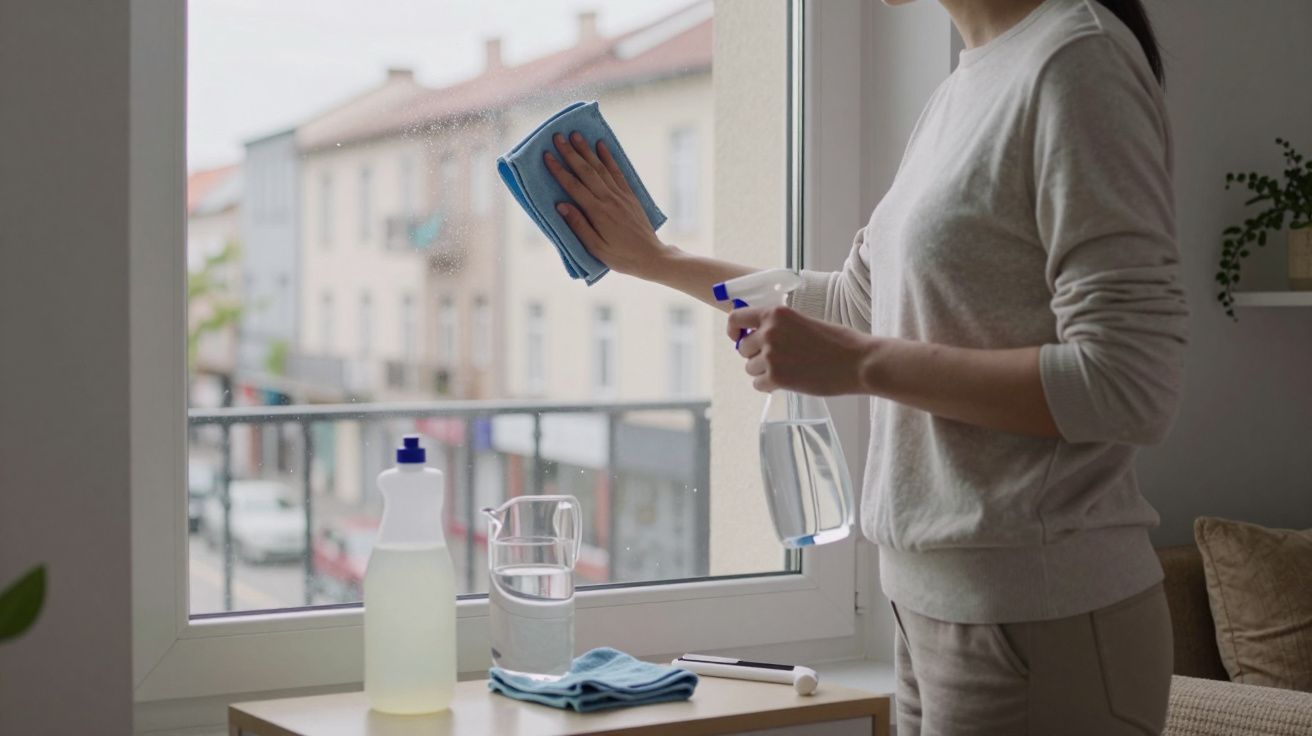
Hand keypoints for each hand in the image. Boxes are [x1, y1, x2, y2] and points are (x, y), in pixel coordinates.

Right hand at [545, 132, 673, 277]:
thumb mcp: (596, 248)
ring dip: (587, 150)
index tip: (547, 156)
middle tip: (558, 137)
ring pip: (601, 167)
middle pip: (586, 171)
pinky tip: (601, 146)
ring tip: (576, 135)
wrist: (651, 256)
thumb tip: (561, 205)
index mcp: (597, 212)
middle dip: (571, 152)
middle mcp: (609, 199)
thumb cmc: (621, 257)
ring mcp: (620, 195)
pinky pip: (617, 172)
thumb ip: (578, 226)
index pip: (573, 186)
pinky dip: (608, 157)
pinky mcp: (629, 195)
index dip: (559, 170)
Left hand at [730, 306, 876, 394]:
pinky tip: (787, 382)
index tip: (738, 338)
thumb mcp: (804, 322)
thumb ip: (779, 327)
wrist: (858, 362)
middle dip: (756, 355)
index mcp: (775, 314)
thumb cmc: (838, 342)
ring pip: (750, 368)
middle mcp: (768, 332)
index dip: (734, 330)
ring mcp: (771, 355)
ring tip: (788, 370)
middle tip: (777, 360)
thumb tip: (757, 338)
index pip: (735, 318)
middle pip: (743, 348)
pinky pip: (758, 384)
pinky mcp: (777, 378)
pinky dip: (769, 385)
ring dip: (764, 371)